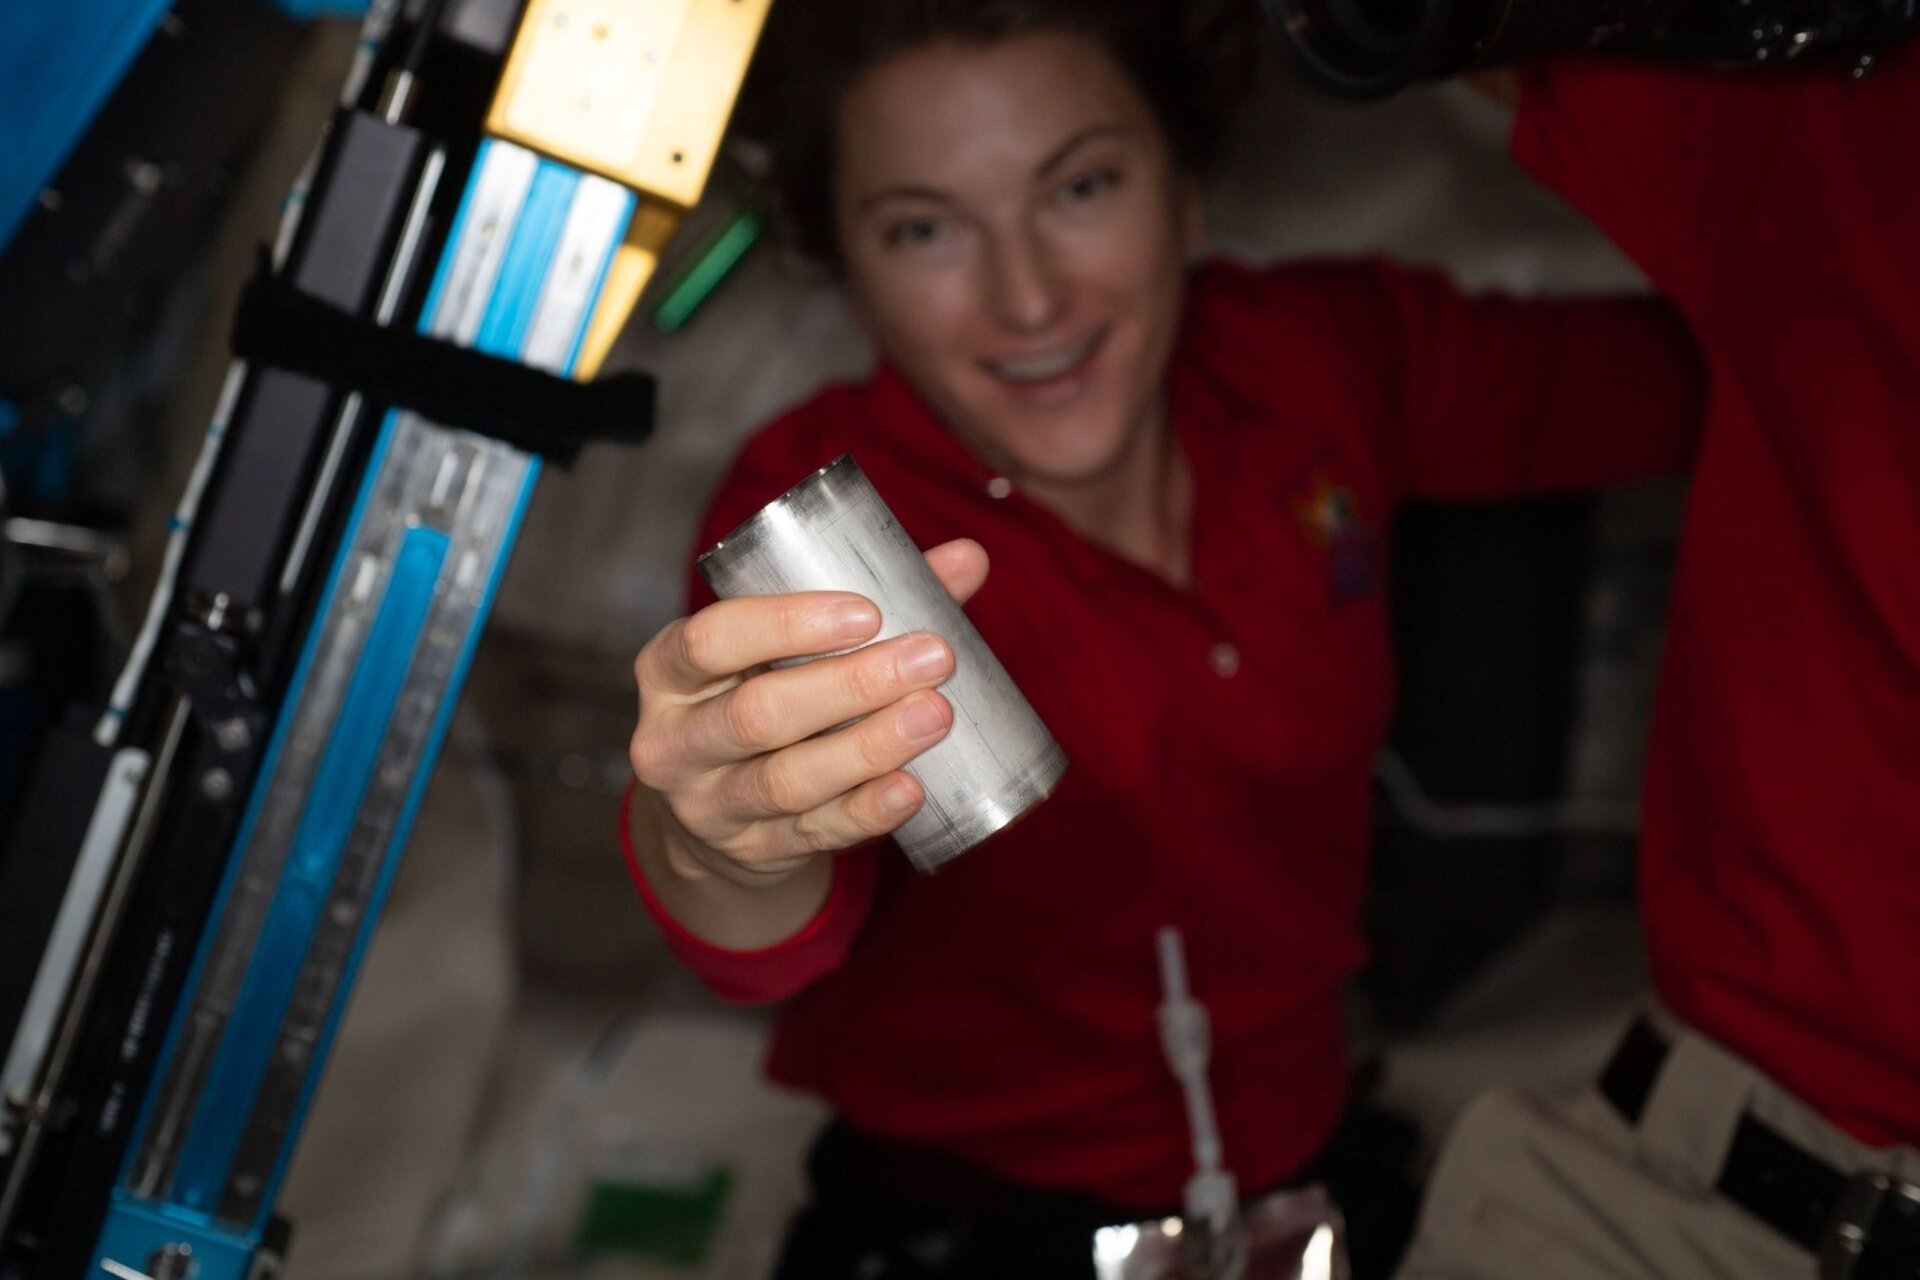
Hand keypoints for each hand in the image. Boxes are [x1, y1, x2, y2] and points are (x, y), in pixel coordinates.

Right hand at [630, 539, 988, 887]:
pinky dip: (867, 812)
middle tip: (932, 657)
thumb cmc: (760, 695)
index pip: (711, 639)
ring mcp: (710, 805)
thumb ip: (863, 603)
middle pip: (758, 714)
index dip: (786, 624)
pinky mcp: (754, 851)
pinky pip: (815, 833)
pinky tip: (911, 789)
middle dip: (852, 685)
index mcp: (669, 669)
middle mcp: (675, 741)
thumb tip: (965, 558)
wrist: (718, 812)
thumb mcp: (778, 649)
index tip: (867, 612)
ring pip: (788, 780)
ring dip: (869, 747)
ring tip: (936, 714)